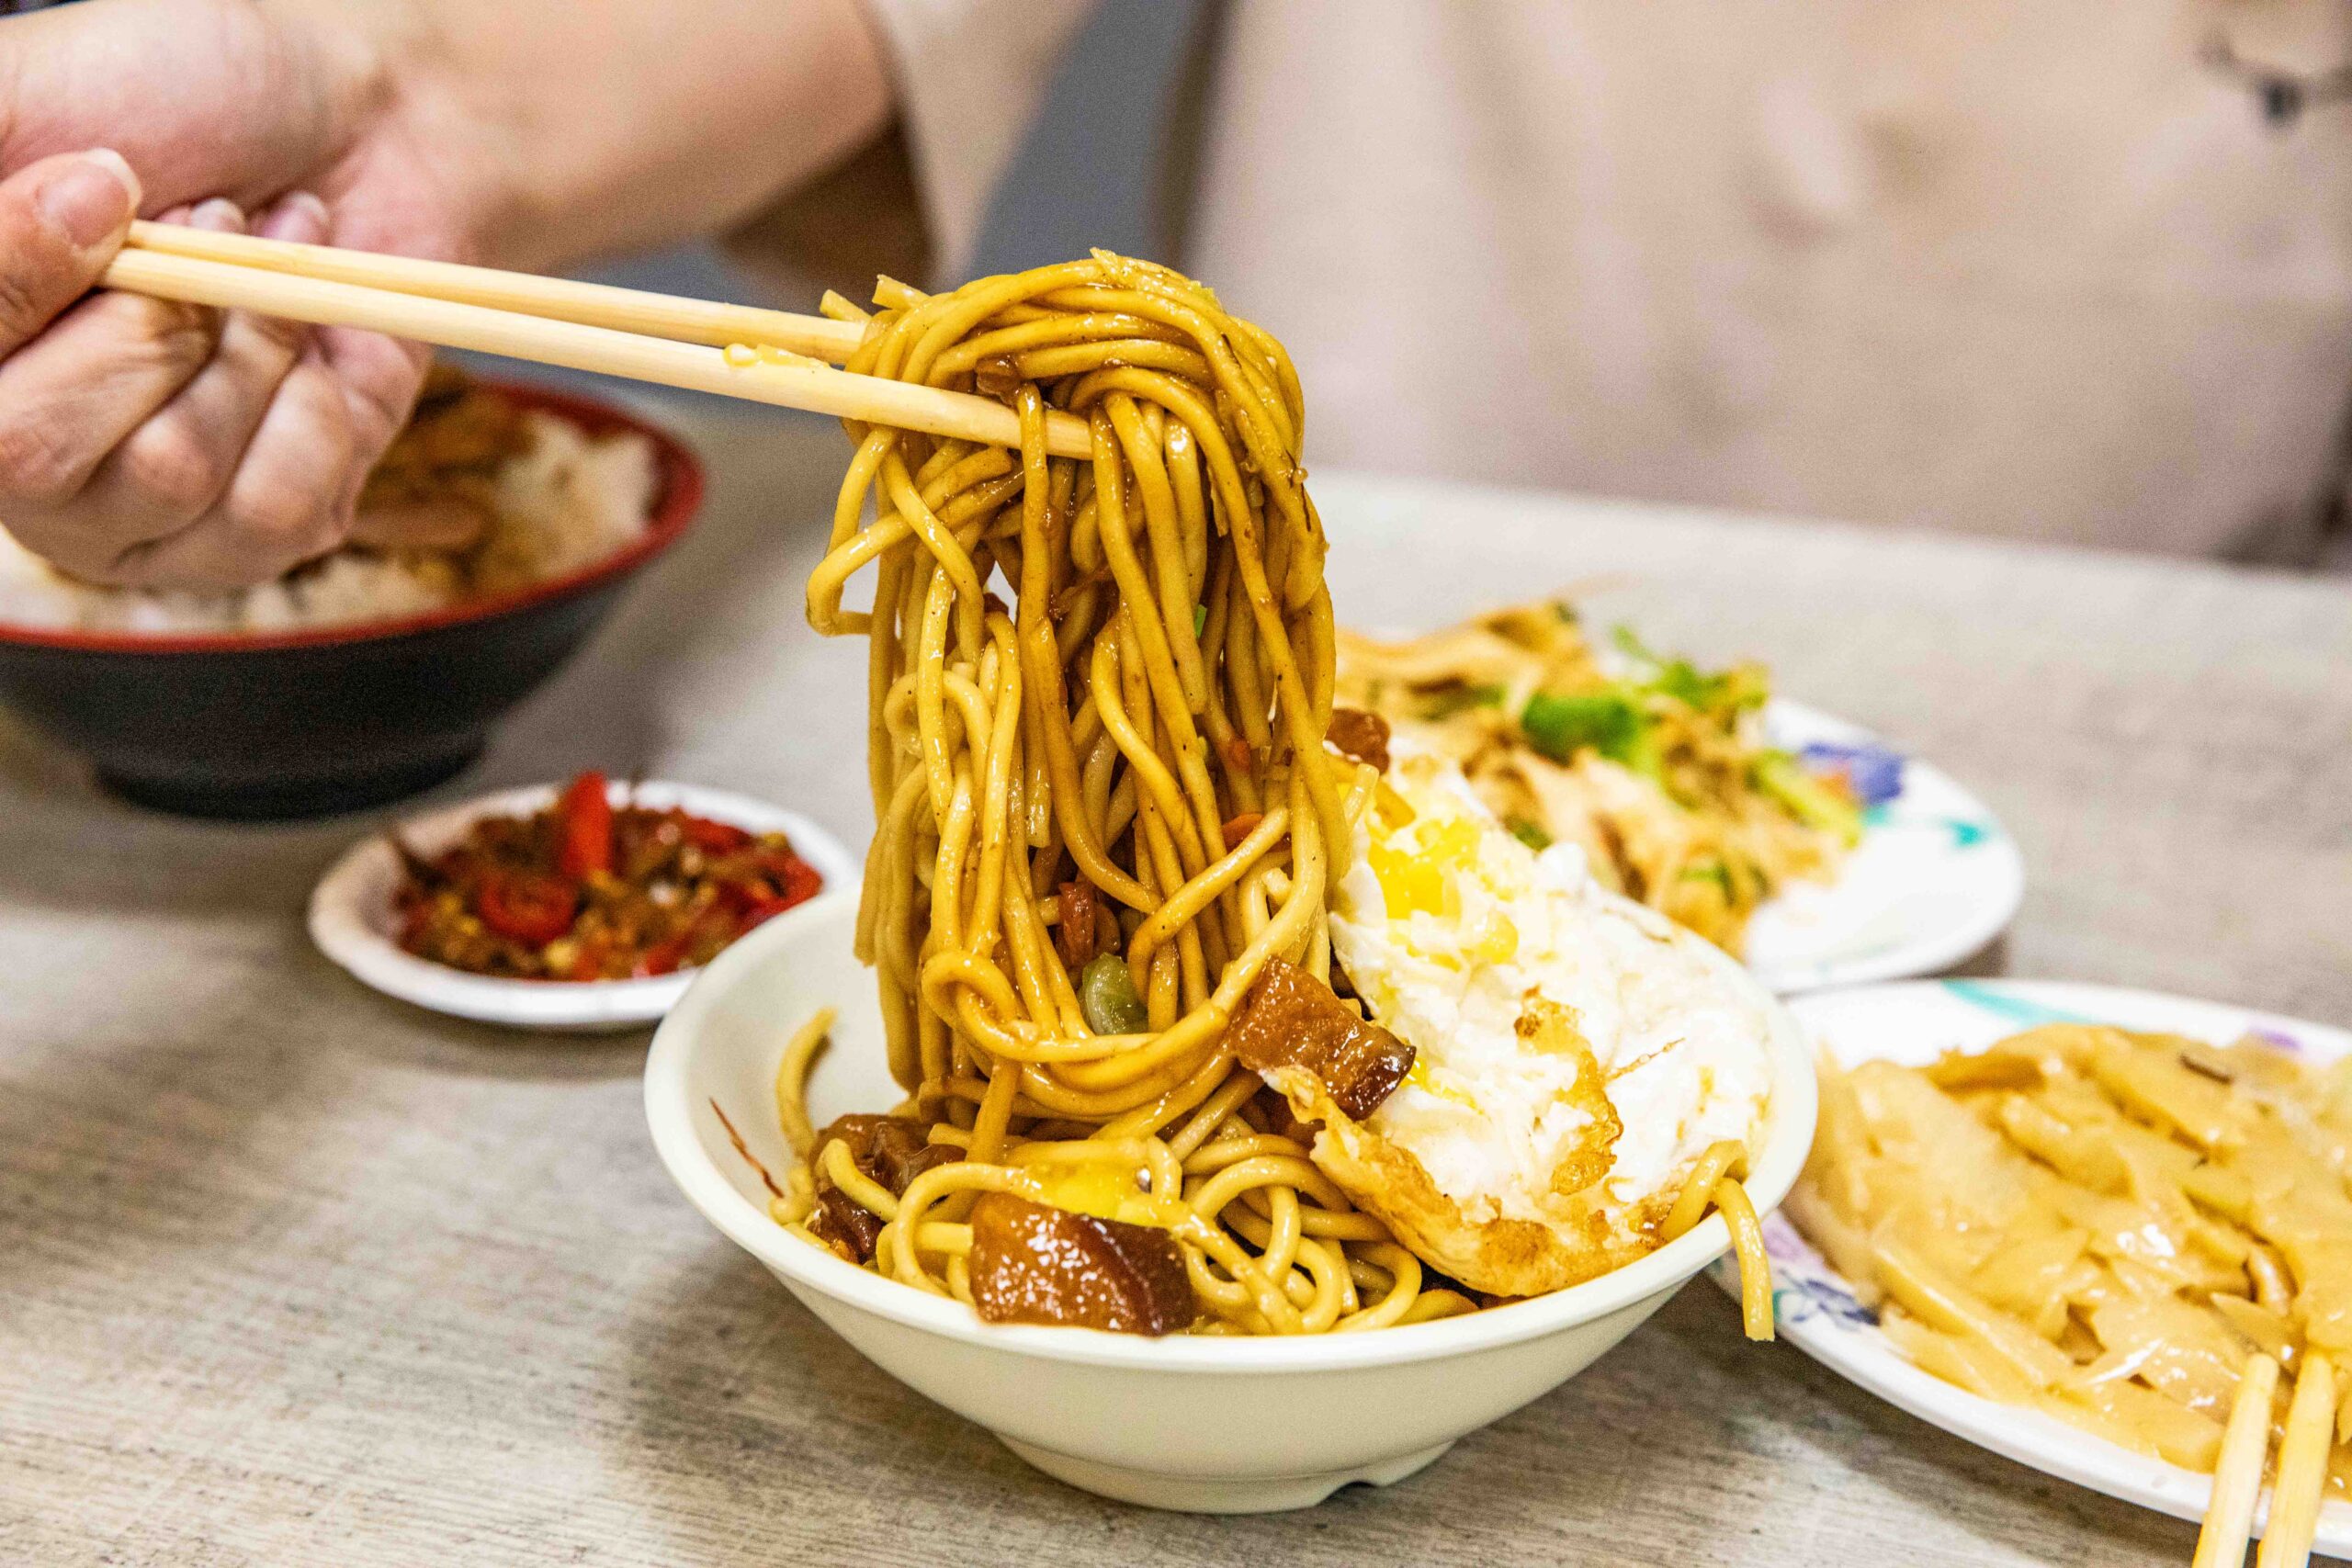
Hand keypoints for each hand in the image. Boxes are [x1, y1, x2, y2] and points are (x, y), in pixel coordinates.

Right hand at [0, 0, 492, 587]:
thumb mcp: (25, 90)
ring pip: (173, 474)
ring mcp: (144, 514)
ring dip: (245, 353)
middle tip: (205, 229)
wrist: (358, 128)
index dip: (22, 279)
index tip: (107, 193)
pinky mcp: (264, 535)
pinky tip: (317, 352)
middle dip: (146, 322)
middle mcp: (26, 460)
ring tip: (269, 282)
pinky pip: (281, 507)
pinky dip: (317, 406)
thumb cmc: (179, 97)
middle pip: (32, 454)